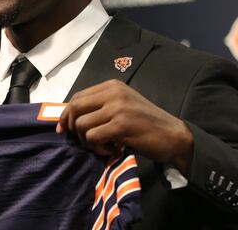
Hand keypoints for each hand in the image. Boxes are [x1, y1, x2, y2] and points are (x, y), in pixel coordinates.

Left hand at [57, 80, 192, 174]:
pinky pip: (93, 137)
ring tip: (101, 146)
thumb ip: (101, 107)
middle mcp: (114, 93)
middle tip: (81, 140)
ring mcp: (118, 108)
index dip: (66, 114)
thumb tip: (71, 117)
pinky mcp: (121, 125)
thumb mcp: (123, 106)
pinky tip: (110, 150)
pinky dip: (97, 148)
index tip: (64, 130)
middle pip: (75, 108)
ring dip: (87, 141)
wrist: (173, 135)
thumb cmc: (147, 124)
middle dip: (71, 127)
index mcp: (112, 86)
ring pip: (81, 125)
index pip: (78, 97)